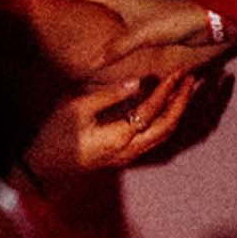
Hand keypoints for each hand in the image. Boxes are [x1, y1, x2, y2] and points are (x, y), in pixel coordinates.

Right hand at [23, 48, 210, 178]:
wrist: (43, 165)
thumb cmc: (56, 134)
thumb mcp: (78, 109)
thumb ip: (110, 96)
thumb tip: (138, 82)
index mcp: (119, 137)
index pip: (151, 111)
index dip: (167, 90)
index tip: (178, 72)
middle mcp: (130, 150)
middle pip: (168, 126)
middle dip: (182, 102)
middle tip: (193, 79)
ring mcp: (130, 155)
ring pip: (164, 134)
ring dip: (178, 111)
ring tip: (187, 89)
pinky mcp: (126, 155)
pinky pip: (155, 137)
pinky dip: (167, 120)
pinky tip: (169, 106)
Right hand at [66, 0, 223, 51]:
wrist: (207, 19)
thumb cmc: (174, 20)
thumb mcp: (142, 35)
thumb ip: (117, 47)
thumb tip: (91, 61)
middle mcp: (129, 1)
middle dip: (82, 2)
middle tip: (63, 10)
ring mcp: (141, 9)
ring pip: (113, 8)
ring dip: (99, 12)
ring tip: (83, 22)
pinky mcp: (153, 21)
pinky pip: (126, 21)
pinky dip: (116, 26)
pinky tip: (115, 36)